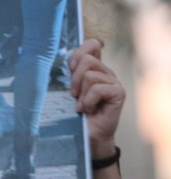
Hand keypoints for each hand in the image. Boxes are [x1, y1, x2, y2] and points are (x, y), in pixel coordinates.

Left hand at [69, 38, 122, 157]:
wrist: (90, 133)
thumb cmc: (78, 111)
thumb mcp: (70, 88)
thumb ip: (71, 73)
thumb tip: (59, 60)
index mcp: (95, 68)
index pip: (92, 45)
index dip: (80, 50)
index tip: (71, 66)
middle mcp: (106, 72)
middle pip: (87, 60)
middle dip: (75, 78)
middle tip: (74, 94)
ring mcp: (114, 82)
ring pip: (90, 75)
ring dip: (82, 92)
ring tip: (82, 104)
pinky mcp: (119, 93)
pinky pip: (98, 89)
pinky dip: (88, 100)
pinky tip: (88, 109)